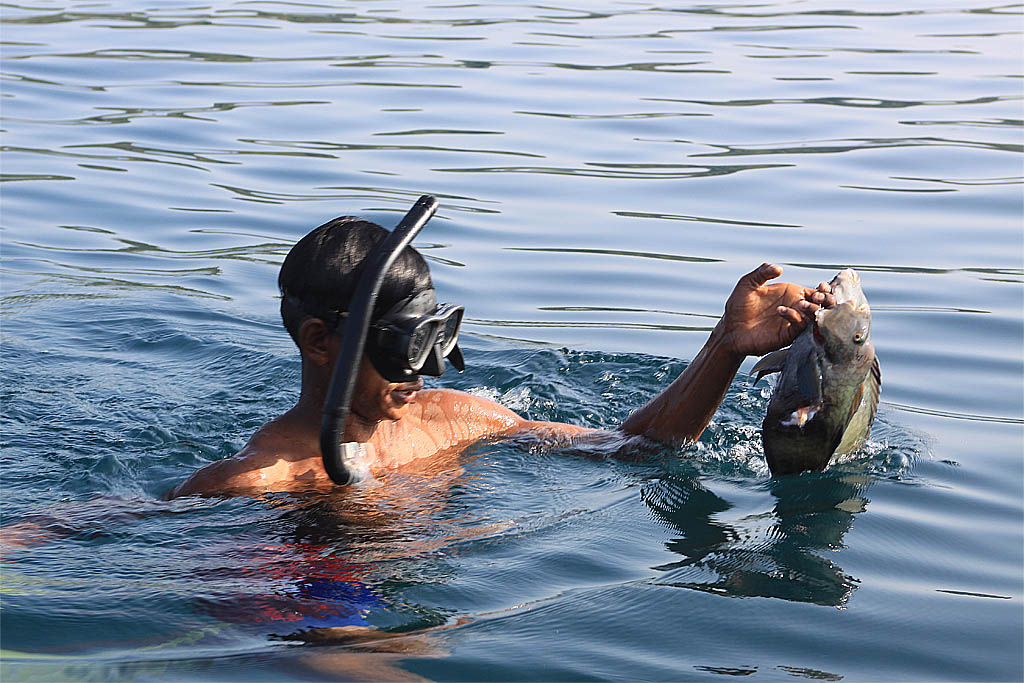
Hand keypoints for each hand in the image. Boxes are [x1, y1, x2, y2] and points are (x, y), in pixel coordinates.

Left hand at [716, 264, 833, 357]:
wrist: (730, 328)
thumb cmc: (738, 305)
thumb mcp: (748, 284)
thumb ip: (762, 273)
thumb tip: (778, 268)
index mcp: (791, 294)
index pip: (817, 292)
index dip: (824, 290)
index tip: (822, 286)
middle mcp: (795, 308)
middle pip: (822, 306)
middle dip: (825, 300)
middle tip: (816, 296)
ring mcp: (792, 322)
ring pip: (815, 317)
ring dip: (812, 309)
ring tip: (800, 303)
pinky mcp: (786, 335)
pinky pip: (800, 327)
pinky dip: (796, 318)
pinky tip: (781, 310)